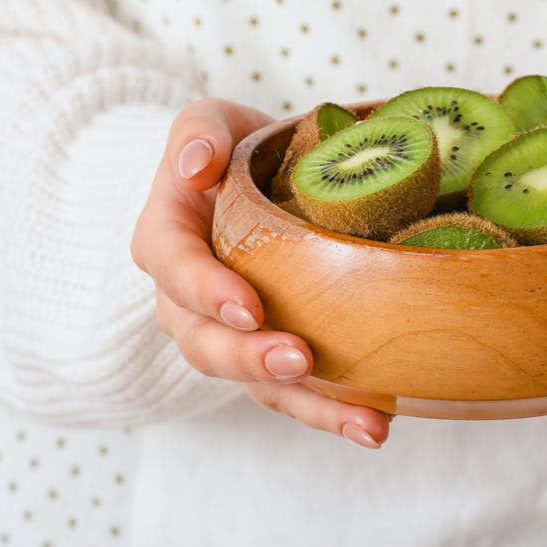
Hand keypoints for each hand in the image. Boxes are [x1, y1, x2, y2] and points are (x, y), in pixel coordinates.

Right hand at [131, 98, 390, 448]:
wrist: (251, 186)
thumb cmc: (232, 153)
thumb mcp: (210, 121)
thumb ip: (198, 133)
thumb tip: (196, 165)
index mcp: (168, 241)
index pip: (174, 270)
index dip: (207, 292)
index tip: (250, 307)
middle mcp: (189, 303)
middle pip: (205, 344)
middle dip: (251, 359)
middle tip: (300, 361)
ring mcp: (231, 337)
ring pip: (255, 384)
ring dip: (309, 405)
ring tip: (365, 424)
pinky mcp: (271, 357)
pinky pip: (295, 394)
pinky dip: (334, 412)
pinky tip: (378, 425)